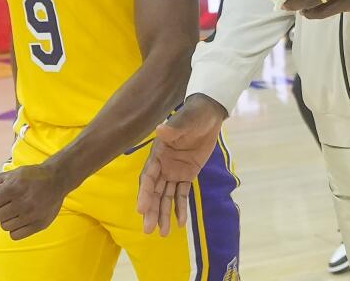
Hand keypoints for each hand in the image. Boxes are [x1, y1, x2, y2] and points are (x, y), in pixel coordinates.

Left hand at [0, 163, 69, 240]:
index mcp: (14, 186)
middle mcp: (23, 201)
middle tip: (13, 200)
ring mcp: (32, 214)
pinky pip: (15, 235)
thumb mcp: (6, 176)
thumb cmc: (28, 177)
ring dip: (8, 219)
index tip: (1, 195)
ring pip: (4, 226)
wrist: (56, 179)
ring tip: (19, 208)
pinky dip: (15, 228)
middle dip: (1, 209)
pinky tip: (23, 218)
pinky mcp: (39, 224)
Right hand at [137, 94, 225, 236]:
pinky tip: (180, 223)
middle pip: (154, 191)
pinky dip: (180, 208)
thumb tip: (160, 129)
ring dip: (164, 213)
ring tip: (162, 233)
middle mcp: (163, 165)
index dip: (145, 193)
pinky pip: (182, 194)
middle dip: (152, 210)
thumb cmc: (193, 115)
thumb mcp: (185, 120)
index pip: (148, 177)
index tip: (142, 210)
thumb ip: (173, 128)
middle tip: (149, 230)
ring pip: (166, 196)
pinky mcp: (187, 174)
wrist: (208, 115)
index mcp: (158, 153)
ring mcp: (174, 171)